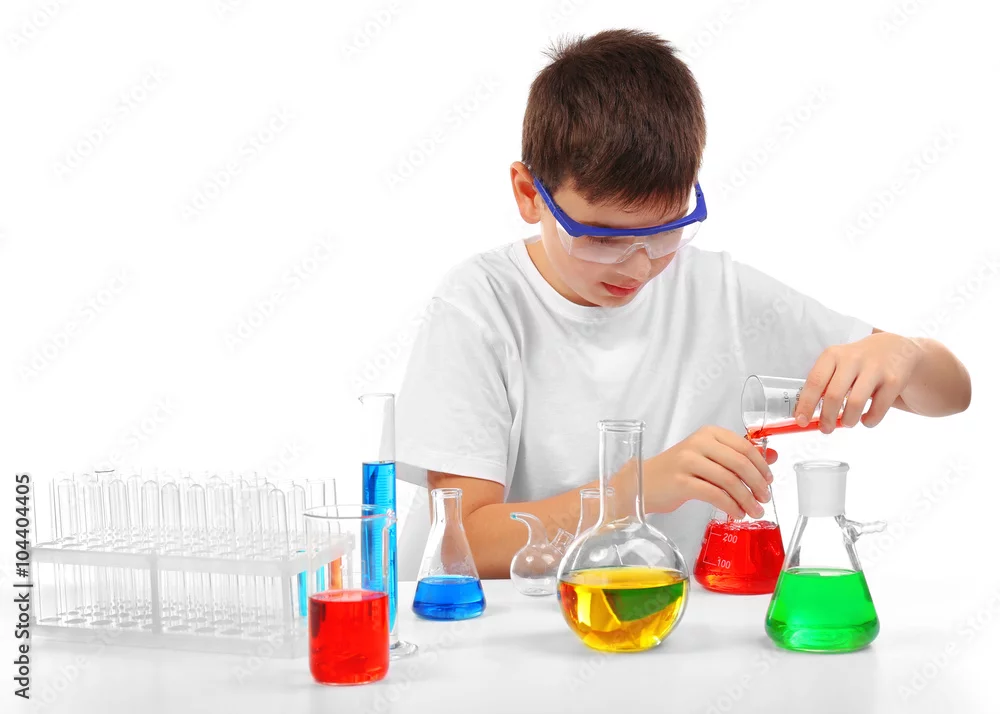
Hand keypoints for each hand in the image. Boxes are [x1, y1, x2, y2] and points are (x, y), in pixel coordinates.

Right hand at [643, 426, 775, 519]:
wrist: (643, 481)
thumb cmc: (678, 470)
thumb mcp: (708, 457)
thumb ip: (737, 455)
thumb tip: (771, 456)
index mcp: (708, 433)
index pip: (744, 446)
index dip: (761, 465)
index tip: (769, 480)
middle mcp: (698, 443)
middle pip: (739, 463)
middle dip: (757, 484)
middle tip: (765, 499)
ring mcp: (688, 462)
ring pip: (729, 480)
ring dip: (747, 499)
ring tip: (754, 511)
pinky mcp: (681, 482)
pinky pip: (715, 495)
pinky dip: (730, 506)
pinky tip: (736, 513)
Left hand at [796, 331, 920, 432]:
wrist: (897, 349)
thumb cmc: (859, 362)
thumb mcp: (839, 363)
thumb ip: (824, 383)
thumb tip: (806, 414)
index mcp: (833, 355)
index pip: (815, 381)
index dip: (806, 404)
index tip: (800, 420)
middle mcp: (853, 359)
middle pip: (834, 395)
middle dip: (827, 418)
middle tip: (825, 429)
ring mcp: (875, 368)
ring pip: (855, 403)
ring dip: (848, 420)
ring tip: (847, 423)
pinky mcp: (894, 380)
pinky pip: (878, 409)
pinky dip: (869, 420)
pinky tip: (865, 419)